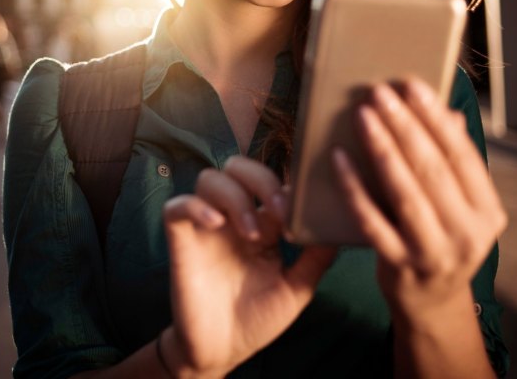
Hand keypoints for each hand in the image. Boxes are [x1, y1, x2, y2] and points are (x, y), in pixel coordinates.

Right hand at [162, 156, 336, 377]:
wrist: (223, 350)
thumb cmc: (258, 318)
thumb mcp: (296, 289)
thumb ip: (316, 258)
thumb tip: (339, 227)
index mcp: (263, 223)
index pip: (271, 180)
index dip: (288, 183)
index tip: (305, 206)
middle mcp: (233, 217)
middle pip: (239, 166)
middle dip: (262, 179)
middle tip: (280, 211)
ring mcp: (205, 226)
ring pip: (210, 178)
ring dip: (235, 197)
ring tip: (252, 233)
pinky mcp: (181, 240)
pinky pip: (177, 206)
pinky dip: (195, 207)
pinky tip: (217, 225)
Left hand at [332, 78, 507, 325]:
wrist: (430, 302)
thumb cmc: (441, 239)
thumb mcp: (458, 207)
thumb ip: (453, 164)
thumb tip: (446, 111)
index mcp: (488, 213)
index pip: (462, 156)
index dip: (436, 119)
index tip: (413, 86)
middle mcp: (468, 235)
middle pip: (432, 170)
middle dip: (405, 126)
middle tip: (380, 92)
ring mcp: (433, 253)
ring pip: (404, 193)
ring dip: (381, 149)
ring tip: (363, 115)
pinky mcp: (398, 265)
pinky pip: (370, 219)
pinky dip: (353, 187)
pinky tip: (337, 159)